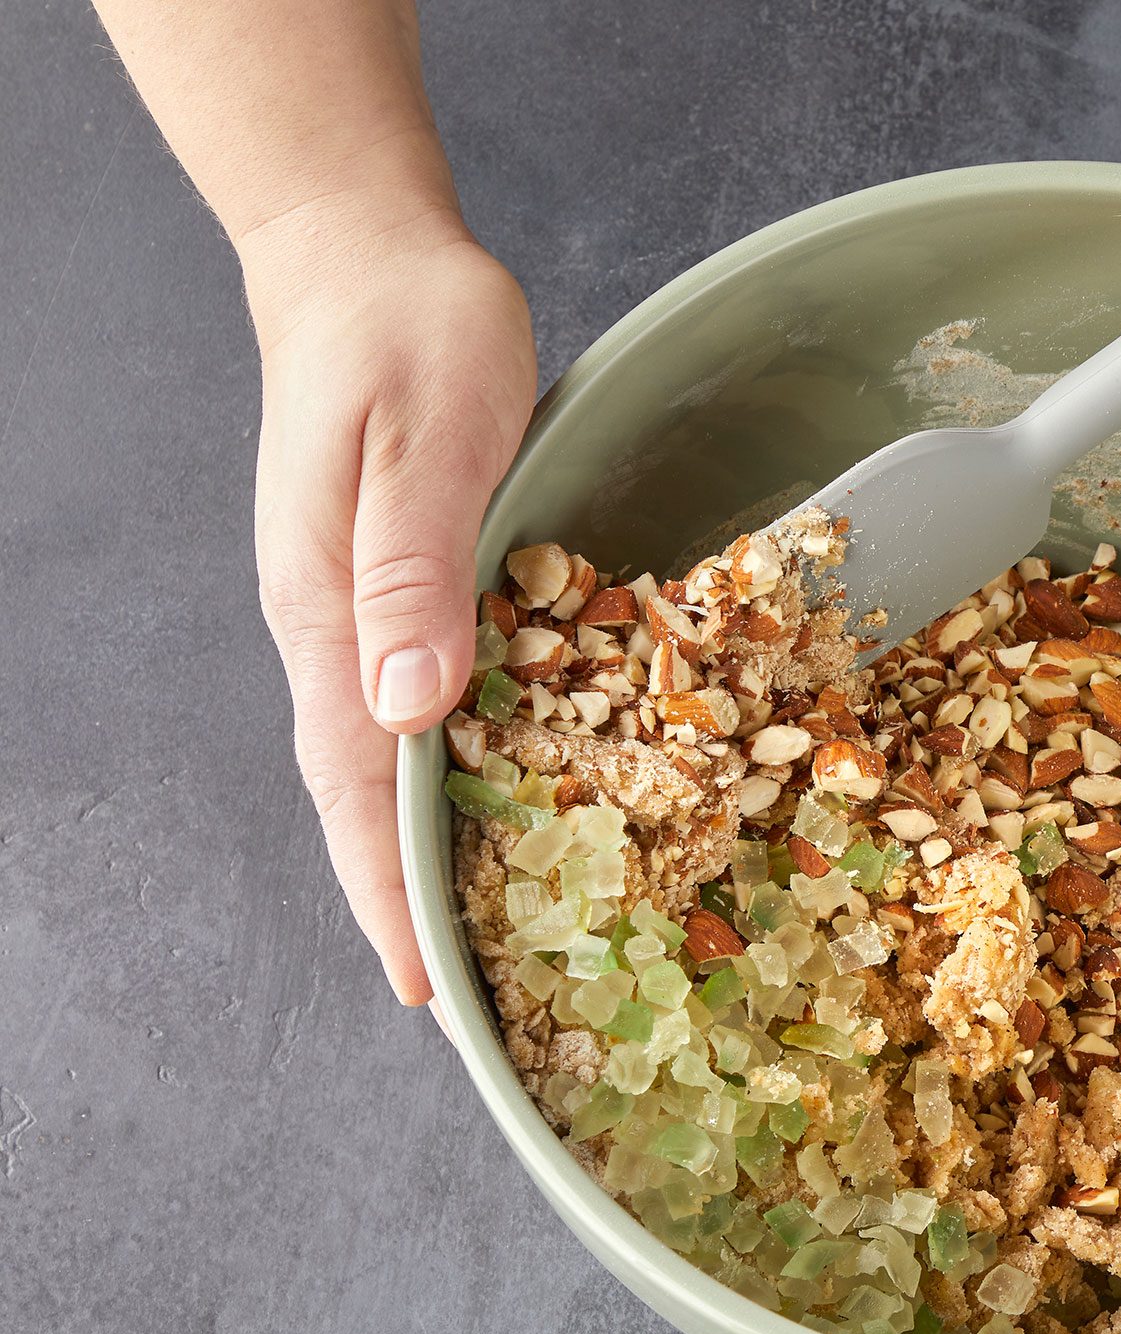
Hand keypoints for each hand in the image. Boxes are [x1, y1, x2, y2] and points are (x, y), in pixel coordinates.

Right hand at [243, 201, 536, 1003]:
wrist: (366, 260)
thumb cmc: (402, 335)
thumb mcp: (421, 443)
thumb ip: (412, 573)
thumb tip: (407, 711)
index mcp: (328, 613)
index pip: (353, 789)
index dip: (388, 894)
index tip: (426, 990)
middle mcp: (335, 631)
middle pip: (366, 798)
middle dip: (412, 901)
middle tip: (478, 1002)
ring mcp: (362, 612)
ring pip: (394, 760)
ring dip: (436, 847)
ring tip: (498, 931)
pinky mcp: (402, 587)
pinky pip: (426, 705)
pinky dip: (461, 770)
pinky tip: (509, 798)